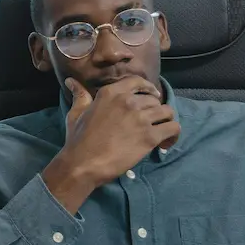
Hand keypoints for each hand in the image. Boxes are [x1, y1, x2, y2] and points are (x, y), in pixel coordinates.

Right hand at [41, 77, 178, 213]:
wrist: (83, 163)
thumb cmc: (78, 139)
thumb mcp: (76, 113)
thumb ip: (80, 96)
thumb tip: (71, 81)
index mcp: (111, 93)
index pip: (138, 82)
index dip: (148, 88)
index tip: (151, 96)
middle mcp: (128, 101)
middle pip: (154, 100)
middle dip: (154, 110)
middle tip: (150, 123)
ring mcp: (141, 118)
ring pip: (168, 112)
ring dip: (165, 121)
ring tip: (160, 132)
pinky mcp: (150, 136)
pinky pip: (173, 128)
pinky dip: (173, 135)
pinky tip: (164, 143)